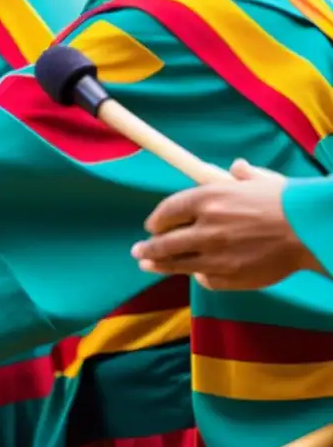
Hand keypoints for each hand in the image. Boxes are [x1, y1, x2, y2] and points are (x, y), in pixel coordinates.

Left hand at [131, 160, 319, 289]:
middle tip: (138, 250)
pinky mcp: (227, 276)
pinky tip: (195, 274)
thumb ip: (241, 176)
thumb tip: (236, 167)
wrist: (309, 230)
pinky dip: (200, 276)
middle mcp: (204, 227)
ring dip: (158, 264)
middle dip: (148, 247)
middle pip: (164, 242)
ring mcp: (213, 254)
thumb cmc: (286, 202)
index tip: (151, 226)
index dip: (157, 220)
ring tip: (147, 264)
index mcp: (207, 199)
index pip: (167, 211)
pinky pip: (205, 278)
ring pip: (177, 263)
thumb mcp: (260, 180)